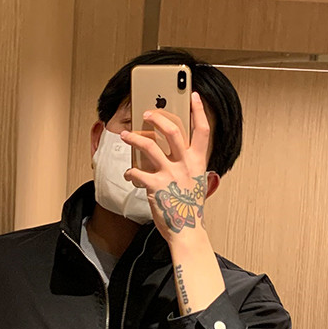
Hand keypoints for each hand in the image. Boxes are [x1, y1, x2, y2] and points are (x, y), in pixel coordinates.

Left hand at [121, 91, 209, 245]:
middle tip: (147, 113)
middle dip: (157, 117)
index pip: (202, 131)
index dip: (198, 111)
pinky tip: (128, 174)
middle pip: (171, 130)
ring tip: (125, 135)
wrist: (186, 231)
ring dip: (134, 138)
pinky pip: (137, 172)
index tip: (193, 96)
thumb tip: (178, 156)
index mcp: (197, 163)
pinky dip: (129, 172)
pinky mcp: (155, 185)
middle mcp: (185, 165)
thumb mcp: (196, 184)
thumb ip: (189, 167)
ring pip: (149, 146)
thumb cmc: (189, 210)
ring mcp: (170, 174)